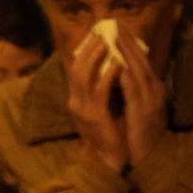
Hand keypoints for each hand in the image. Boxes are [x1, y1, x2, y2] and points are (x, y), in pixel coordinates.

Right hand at [67, 33, 127, 173]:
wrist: (109, 159)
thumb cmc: (109, 133)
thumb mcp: (99, 109)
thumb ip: (97, 92)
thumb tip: (106, 69)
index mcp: (75, 99)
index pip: (75, 70)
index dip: (83, 52)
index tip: (94, 36)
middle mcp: (74, 101)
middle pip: (76, 68)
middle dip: (88, 49)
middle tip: (100, 33)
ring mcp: (82, 108)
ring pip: (83, 76)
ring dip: (95, 57)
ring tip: (106, 43)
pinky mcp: (94, 115)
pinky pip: (99, 90)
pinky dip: (108, 75)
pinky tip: (118, 65)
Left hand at [118, 29, 168, 165]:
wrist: (149, 157)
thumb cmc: (139, 132)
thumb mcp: (136, 106)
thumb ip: (130, 89)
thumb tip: (118, 71)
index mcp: (151, 89)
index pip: (141, 61)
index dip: (130, 44)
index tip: (118, 28)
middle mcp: (153, 91)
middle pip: (141, 62)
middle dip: (128, 42)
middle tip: (115, 24)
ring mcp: (150, 101)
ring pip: (139, 72)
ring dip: (127, 54)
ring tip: (116, 38)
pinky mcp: (143, 112)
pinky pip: (135, 92)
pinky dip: (127, 78)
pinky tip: (120, 66)